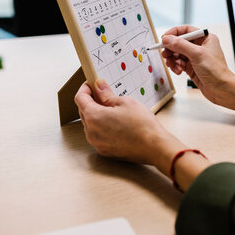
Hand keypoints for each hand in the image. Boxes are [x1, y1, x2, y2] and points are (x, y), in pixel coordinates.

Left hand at [74, 79, 211, 190]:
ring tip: (113, 109)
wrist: (154, 147)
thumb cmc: (142, 125)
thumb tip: (99, 87)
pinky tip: (116, 123)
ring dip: (97, 115)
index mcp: (94, 117)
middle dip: (91, 101)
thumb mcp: (125, 102)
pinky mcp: (105, 151)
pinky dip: (102, 127)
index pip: (80, 98)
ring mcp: (97, 143)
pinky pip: (98, 135)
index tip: (91, 84)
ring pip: (90, 124)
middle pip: (83, 111)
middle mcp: (91, 132)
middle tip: (104, 94)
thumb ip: (107, 94)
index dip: (85, 88)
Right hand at [161, 25, 234, 104]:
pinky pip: (179, 64)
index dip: (174, 33)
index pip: (186, 30)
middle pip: (179, 43)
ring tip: (174, 65)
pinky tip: (179, 71)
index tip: (164, 39)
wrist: (222, 89)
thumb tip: (167, 39)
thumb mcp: (197, 54)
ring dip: (173, 60)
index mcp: (205, 38)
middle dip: (171, 49)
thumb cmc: (217, 71)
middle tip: (166, 54)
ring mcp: (196, 58)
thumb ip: (180, 45)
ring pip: (178, 54)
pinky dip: (176, 66)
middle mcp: (200, 47)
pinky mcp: (192, 68)